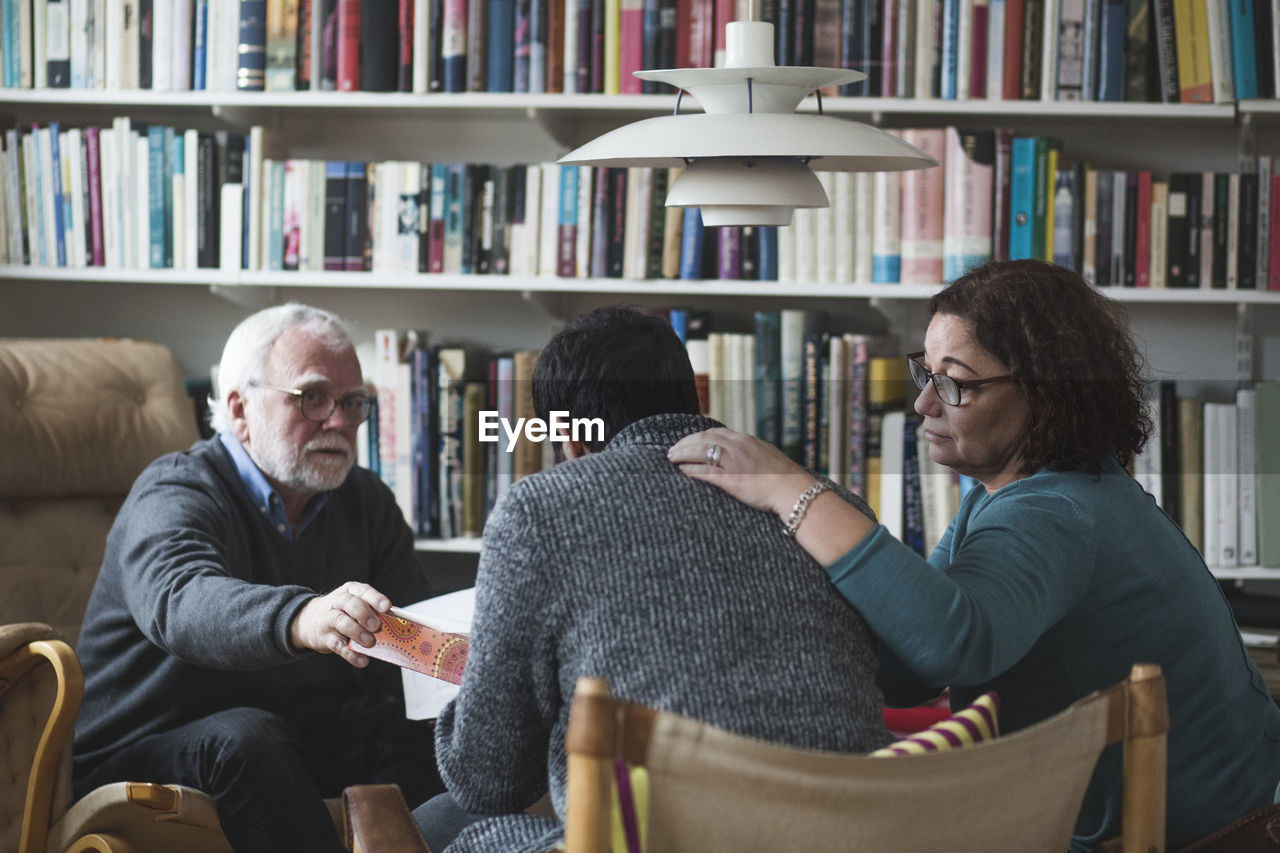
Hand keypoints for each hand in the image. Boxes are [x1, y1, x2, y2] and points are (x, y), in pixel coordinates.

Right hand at [290, 581, 390, 667]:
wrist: (307, 621)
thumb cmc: (341, 612)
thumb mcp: (354, 605)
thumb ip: (372, 612)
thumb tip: (396, 625)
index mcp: (350, 591)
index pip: (363, 591)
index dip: (375, 598)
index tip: (387, 607)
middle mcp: (338, 602)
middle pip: (350, 604)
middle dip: (364, 614)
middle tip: (377, 626)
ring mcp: (328, 619)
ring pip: (341, 621)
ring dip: (357, 632)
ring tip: (370, 642)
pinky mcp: (324, 637)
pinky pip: (337, 645)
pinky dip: (350, 654)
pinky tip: (362, 660)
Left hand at [667, 427, 815, 517]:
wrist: (793, 489)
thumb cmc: (783, 476)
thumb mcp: (766, 455)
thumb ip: (751, 452)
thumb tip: (743, 455)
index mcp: (745, 440)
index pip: (714, 432)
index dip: (697, 437)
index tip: (688, 442)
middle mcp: (737, 446)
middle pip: (702, 439)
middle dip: (684, 444)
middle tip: (672, 451)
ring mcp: (733, 462)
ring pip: (699, 452)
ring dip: (682, 455)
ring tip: (671, 459)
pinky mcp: (731, 479)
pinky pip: (705, 472)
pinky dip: (690, 470)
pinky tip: (682, 471)